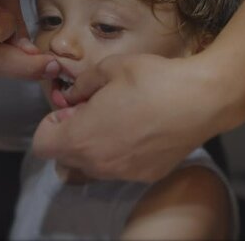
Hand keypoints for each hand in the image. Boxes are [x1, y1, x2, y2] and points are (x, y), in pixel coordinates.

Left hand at [32, 53, 244, 181]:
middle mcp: (98, 163)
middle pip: (65, 157)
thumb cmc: (153, 80)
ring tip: (117, 118)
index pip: (42, 144)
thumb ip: (81, 85)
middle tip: (92, 110)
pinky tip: (139, 129)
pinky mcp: (144, 175)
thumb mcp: (109, 69)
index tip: (70, 108)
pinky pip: (118, 168)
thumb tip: (70, 96)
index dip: (50, 124)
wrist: (202, 100)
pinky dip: (119, 152)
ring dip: (93, 145)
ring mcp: (121, 172)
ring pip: (91, 164)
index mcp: (81, 137)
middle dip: (70, 135)